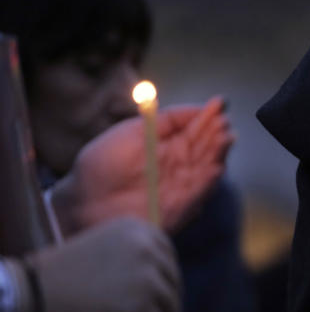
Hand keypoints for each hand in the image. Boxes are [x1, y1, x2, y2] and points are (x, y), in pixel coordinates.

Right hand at [26, 218, 181, 311]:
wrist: (33, 294)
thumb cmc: (59, 275)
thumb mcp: (103, 248)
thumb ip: (131, 257)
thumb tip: (157, 283)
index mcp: (138, 229)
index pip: (167, 255)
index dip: (170, 278)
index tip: (170, 292)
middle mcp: (148, 248)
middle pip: (172, 281)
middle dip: (172, 303)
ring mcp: (147, 279)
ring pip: (169, 307)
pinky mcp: (141, 309)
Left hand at [50, 97, 233, 233]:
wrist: (82, 202)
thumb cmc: (102, 165)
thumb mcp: (132, 132)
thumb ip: (164, 120)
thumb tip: (197, 108)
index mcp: (169, 146)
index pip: (196, 129)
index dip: (208, 116)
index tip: (219, 103)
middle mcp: (180, 165)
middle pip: (205, 147)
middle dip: (216, 133)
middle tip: (222, 121)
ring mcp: (182, 187)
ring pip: (207, 168)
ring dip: (218, 154)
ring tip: (225, 138)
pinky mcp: (180, 209)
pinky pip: (198, 194)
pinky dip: (208, 182)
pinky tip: (216, 167)